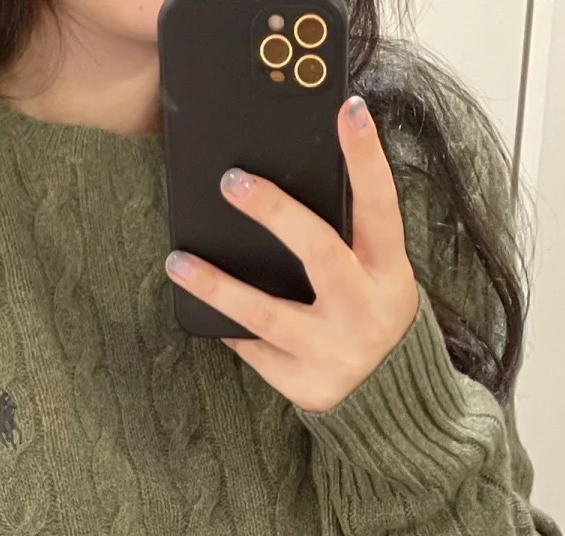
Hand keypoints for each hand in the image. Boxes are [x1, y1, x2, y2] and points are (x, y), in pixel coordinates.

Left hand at [162, 93, 420, 413]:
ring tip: (178, 261)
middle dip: (275, 213)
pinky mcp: (303, 384)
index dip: (366, 158)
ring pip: (265, 314)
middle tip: (232, 182)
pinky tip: (204, 308)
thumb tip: (289, 177)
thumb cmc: (370, 311)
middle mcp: (362, 309)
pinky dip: (228, 326)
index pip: (380, 205)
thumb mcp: (376, 272)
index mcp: (387, 271)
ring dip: (216, 286)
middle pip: (318, 253)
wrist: (386, 396)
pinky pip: (253, 348)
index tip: (348, 110)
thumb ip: (347, 236)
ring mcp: (332, 351)